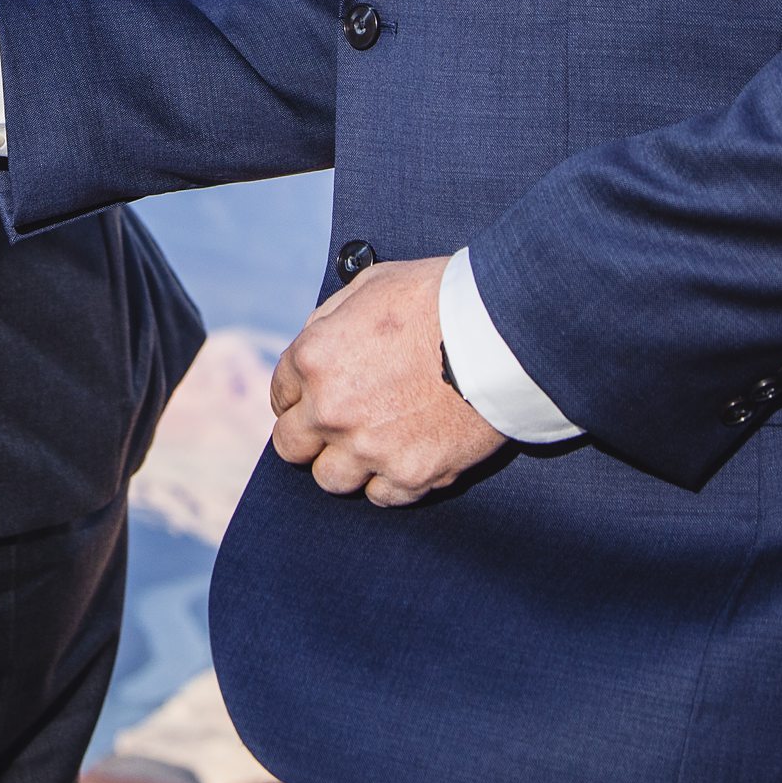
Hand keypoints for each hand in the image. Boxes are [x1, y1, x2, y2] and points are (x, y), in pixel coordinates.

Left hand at [269, 256, 506, 506]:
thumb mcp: (369, 285)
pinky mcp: (411, 475)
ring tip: (372, 446)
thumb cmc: (438, 298)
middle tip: (336, 428)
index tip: (314, 400)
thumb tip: (318, 343)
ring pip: (331, 480)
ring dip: (346, 464)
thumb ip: (330, 321)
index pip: (281, 396)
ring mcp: (369, 448)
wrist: (500, 331)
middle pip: (292, 448)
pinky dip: (389, 480)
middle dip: (309, 437)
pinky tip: (405, 457)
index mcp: (314, 359)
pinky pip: (381, 496)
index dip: (298, 396)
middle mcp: (331, 410)